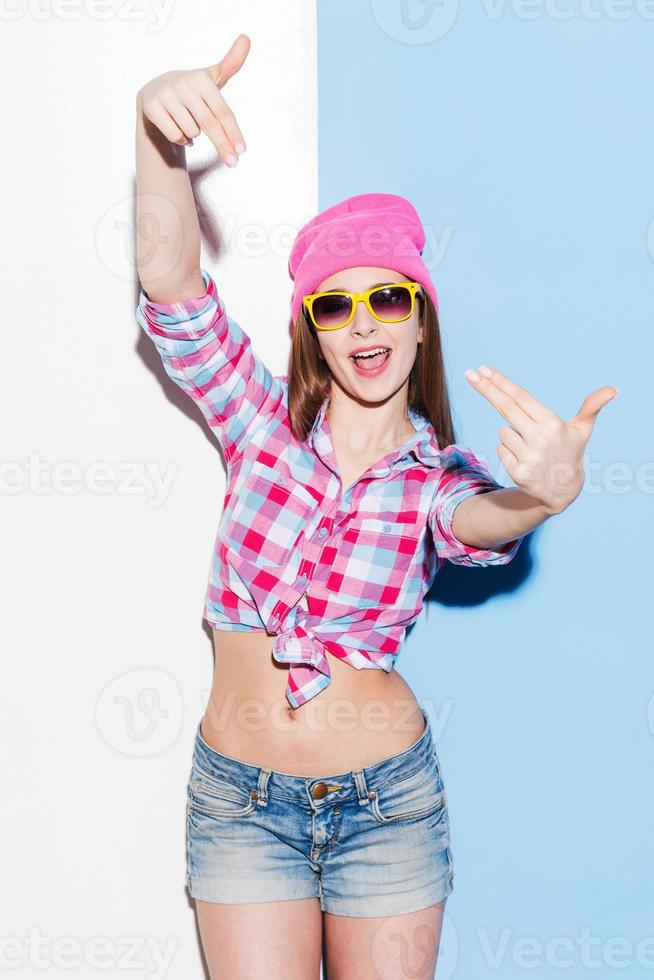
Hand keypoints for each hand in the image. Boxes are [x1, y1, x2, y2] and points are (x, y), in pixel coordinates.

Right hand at [136, 33, 250, 165]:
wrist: (156, 90)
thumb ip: (230, 64)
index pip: (222, 111)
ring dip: (194, 136)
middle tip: (232, 163)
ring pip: (191, 131)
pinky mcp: (151, 106)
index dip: (233, 132)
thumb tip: (246, 38)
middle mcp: (183, 83)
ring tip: (190, 125)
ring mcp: (166, 94)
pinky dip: (181, 139)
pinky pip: (174, 135)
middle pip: (208, 124)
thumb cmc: (192, 89)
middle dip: (222, 145)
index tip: (242, 152)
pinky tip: (180, 130)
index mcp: (202, 78)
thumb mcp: (211, 77)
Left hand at [464, 364, 619, 514]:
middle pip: (505, 408)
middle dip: (486, 389)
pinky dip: (508, 451)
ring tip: (530, 446)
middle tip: (470, 374)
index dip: (501, 383)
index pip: (521, 398)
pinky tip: (524, 458)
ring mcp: (528, 456)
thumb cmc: (569, 452)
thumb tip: (614, 389)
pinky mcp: (518, 472)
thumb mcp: (582, 430)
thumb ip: (592, 407)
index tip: (484, 370)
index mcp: (552, 423)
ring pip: (503, 432)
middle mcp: (540, 438)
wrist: (562, 490)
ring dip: (511, 435)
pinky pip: (500, 449)